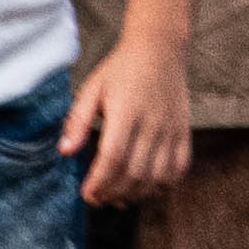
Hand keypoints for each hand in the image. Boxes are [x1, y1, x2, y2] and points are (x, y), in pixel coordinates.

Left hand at [62, 31, 193, 204]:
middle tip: (97, 199)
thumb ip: (77, 121)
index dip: (99, 182)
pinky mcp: (184, 131)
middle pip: (134, 173)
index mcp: (127, 110)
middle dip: (112, 193)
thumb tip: (65, 151)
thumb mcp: (92, 88)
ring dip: (136, 194)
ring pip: (157, 176)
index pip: (114, 157)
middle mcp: (153, 122)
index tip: (86, 193)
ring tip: (117, 197)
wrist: (160, 49)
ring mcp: (172, 128)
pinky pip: (179, 169)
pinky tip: (145, 186)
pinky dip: (162, 185)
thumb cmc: (121, 69)